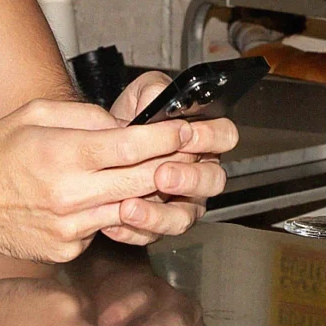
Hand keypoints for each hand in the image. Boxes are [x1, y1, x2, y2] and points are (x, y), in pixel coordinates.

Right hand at [0, 96, 230, 262]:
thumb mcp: (37, 115)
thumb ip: (86, 116)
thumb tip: (126, 125)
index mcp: (66, 155)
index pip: (133, 147)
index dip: (168, 138)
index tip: (189, 131)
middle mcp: (72, 195)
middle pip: (142, 182)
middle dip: (172, 167)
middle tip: (192, 157)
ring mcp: (70, 228)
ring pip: (130, 211)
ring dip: (147, 195)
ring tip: (156, 178)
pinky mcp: (67, 250)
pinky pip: (104, 230)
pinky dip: (110, 215)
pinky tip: (99, 202)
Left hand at [99, 71, 240, 247]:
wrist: (100, 147)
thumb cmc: (130, 120)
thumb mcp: (141, 95)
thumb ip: (154, 92)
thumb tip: (160, 99)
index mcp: (203, 140)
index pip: (224, 137)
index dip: (210, 137)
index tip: (188, 134)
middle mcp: (198, 173)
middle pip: (213, 181)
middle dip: (188, 179)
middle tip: (161, 174)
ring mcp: (181, 201)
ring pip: (184, 216)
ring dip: (158, 214)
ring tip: (130, 207)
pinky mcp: (157, 223)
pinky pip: (152, 233)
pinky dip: (133, 229)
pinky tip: (114, 220)